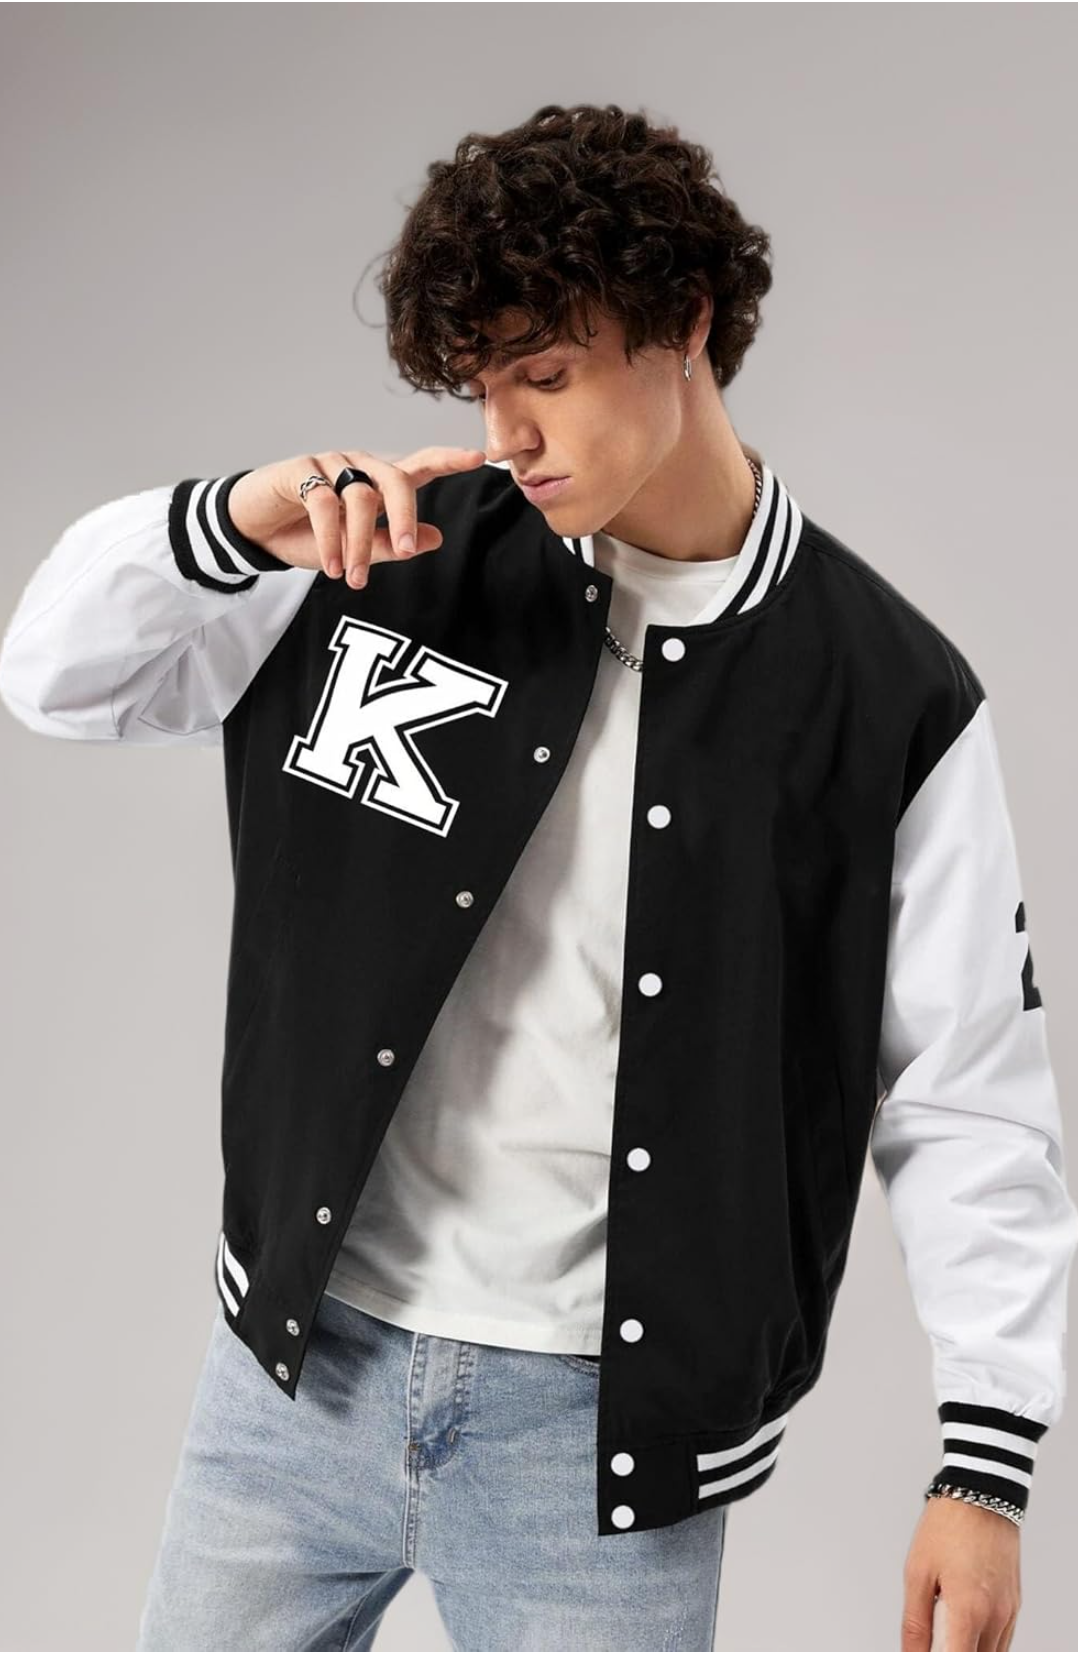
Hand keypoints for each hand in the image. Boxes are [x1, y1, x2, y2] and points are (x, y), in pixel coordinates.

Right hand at [226, 446, 487, 584]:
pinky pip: (324, 503)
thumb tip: (435, 538)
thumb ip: (390, 545)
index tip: (478, 458)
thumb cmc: (308, 537)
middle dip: (404, 517)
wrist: (254, 532)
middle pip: (397, 480)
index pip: (420, 466)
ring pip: (359, 498)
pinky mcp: (301, 469)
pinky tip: (332, 566)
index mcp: (379, 483)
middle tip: (406, 551)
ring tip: (353, 579)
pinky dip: (330, 539)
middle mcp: (360, 467)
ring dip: (359, 543)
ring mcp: (330, 464)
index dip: (448, 460)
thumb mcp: (354, 550)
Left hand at [901, 1497, 1020, 1650]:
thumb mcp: (917, 1572)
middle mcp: (995, 1616)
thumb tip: (911, 1652)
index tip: (925, 1651)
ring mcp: (1009, 1611)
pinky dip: (981, 1639)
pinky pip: (1001, 1639)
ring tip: (943, 1621)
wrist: (981, 1493)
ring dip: (966, 1646)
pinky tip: (962, 1621)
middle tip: (931, 1634)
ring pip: (990, 1653)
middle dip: (951, 1650)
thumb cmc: (948, 1526)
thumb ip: (915, 1622)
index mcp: (969, 1611)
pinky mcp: (1014, 1604)